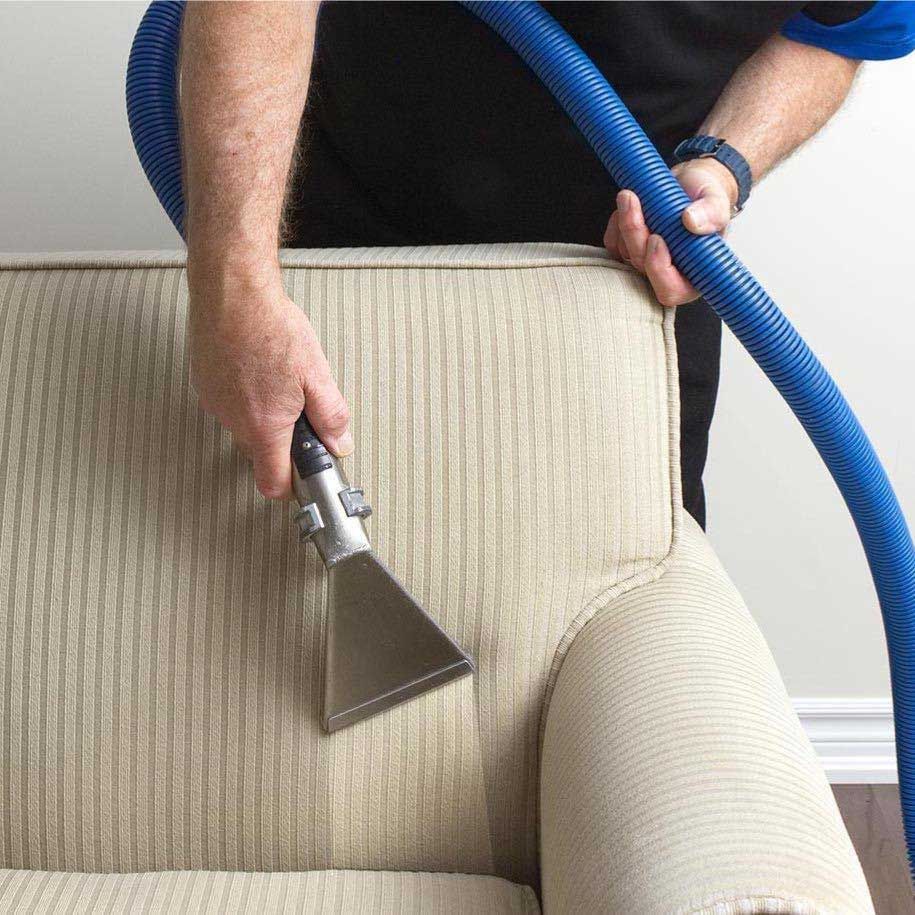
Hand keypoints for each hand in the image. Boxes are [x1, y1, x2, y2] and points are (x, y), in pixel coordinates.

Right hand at [187, 266, 351, 500]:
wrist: (231, 291)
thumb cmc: (270, 327)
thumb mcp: (316, 374)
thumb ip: (331, 416)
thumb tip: (339, 441)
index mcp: (264, 425)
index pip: (272, 483)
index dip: (290, 486)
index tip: (304, 477)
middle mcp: (233, 420)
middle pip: (260, 452)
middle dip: (282, 440)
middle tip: (301, 410)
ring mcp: (214, 402)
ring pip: (244, 425)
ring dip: (263, 414)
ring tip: (279, 379)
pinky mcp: (204, 383)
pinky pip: (229, 403)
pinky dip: (245, 394)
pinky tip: (258, 368)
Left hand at [603, 158, 738, 305]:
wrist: (689, 186)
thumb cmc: (705, 199)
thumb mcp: (716, 201)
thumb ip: (711, 213)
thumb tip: (691, 221)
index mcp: (694, 276)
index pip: (671, 291)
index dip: (659, 269)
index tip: (656, 238)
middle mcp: (667, 276)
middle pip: (642, 267)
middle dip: (634, 233)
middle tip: (632, 200)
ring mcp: (644, 265)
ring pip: (624, 254)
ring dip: (625, 223)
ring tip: (635, 196)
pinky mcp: (626, 252)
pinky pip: (612, 244)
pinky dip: (616, 223)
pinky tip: (630, 206)